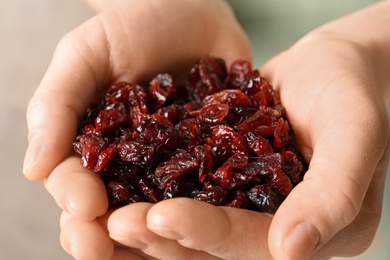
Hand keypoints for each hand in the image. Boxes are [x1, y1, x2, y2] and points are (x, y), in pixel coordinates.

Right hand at [24, 0, 250, 258]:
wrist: (188, 11)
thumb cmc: (131, 28)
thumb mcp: (84, 56)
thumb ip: (57, 106)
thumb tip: (33, 168)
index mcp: (96, 152)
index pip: (77, 189)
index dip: (76, 206)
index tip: (85, 211)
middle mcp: (136, 169)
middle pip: (120, 213)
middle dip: (113, 233)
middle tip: (110, 243)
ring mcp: (180, 168)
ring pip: (169, 212)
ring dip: (163, 231)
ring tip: (163, 236)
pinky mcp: (220, 159)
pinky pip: (222, 186)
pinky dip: (219, 204)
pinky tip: (217, 218)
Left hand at [113, 31, 388, 259]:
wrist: (331, 67)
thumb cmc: (351, 90)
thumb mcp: (356, 131)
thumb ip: (335, 192)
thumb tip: (291, 251)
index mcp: (319, 229)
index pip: (257, 243)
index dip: (210, 234)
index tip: (161, 218)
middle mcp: (280, 227)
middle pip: (218, 245)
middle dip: (167, 236)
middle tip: (118, 222)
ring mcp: (252, 205)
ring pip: (197, 225)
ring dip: (153, 224)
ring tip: (109, 214)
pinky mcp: (228, 181)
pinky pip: (191, 193)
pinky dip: (157, 193)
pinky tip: (122, 189)